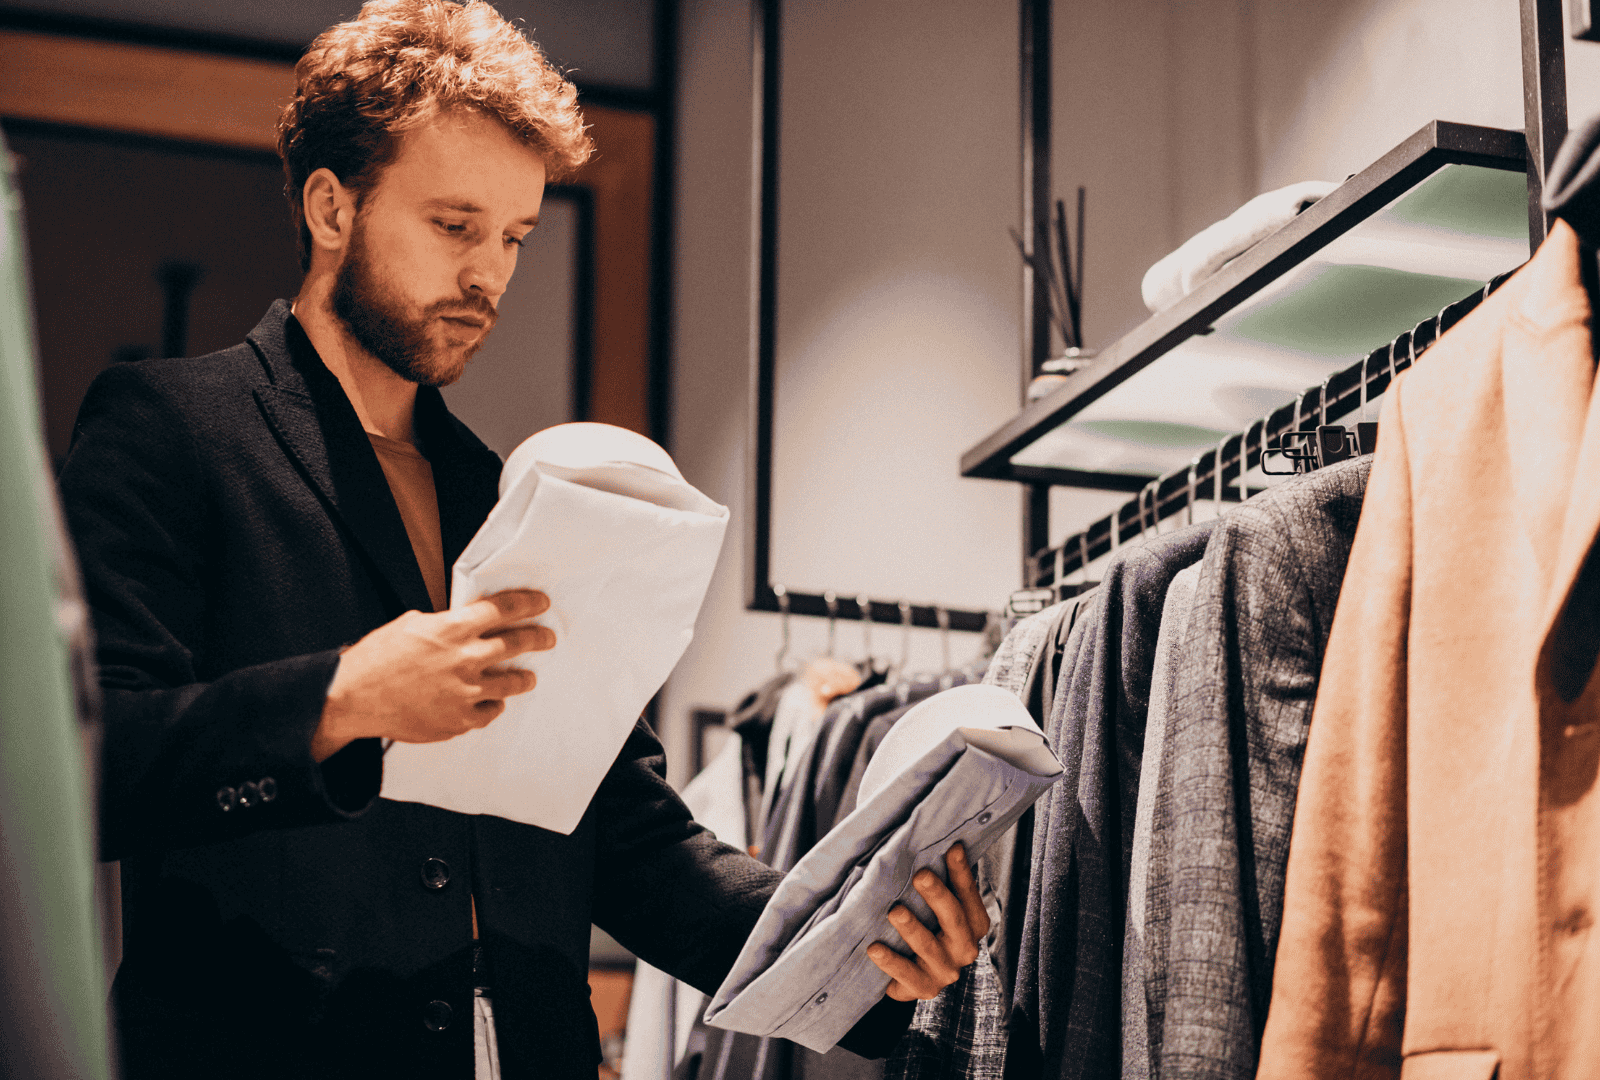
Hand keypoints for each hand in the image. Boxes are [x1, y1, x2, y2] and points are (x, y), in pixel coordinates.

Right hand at [311, 589, 555, 760]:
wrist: (354, 698)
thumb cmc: (376, 658)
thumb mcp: (410, 624)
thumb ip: (443, 624)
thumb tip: (463, 623)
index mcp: (452, 628)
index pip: (504, 609)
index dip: (528, 603)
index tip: (541, 603)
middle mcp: (465, 658)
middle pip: (517, 644)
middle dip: (538, 638)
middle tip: (547, 637)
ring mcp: (466, 692)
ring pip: (511, 682)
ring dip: (523, 678)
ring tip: (528, 677)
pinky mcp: (459, 719)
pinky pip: (489, 711)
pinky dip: (492, 705)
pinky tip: (493, 702)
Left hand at [866, 842, 990, 999]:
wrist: (912, 975)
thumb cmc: (925, 927)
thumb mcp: (933, 906)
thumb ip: (935, 881)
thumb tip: (921, 839)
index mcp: (973, 925)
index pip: (969, 895)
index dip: (961, 873)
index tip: (952, 849)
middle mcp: (964, 948)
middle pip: (954, 919)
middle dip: (937, 896)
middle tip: (921, 876)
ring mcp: (945, 971)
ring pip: (929, 947)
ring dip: (912, 929)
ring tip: (895, 912)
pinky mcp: (923, 988)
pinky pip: (906, 975)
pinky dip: (890, 962)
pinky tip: (874, 947)